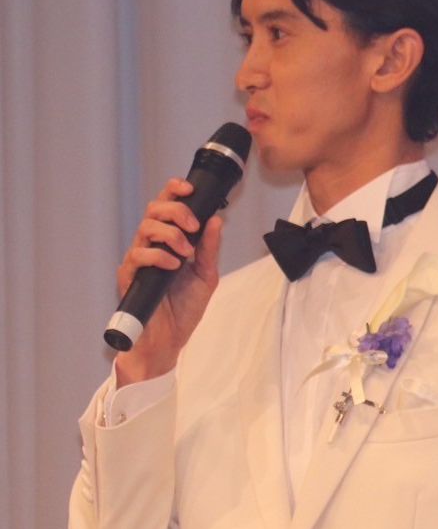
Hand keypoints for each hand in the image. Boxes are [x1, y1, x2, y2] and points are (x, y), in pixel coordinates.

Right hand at [114, 178, 223, 383]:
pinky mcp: (130, 275)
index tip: (189, 188)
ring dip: (170, 234)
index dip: (174, 191)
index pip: (166, 207)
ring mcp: (139, 259)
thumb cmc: (184, 308)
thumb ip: (210, 249)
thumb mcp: (206, 275)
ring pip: (145, 228)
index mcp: (169, 241)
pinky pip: (138, 255)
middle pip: (154, 210)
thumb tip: (217, 220)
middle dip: (176, 211)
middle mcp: (151, 245)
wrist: (170, 339)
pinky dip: (159, 256)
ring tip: (186, 252)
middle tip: (193, 227)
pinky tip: (173, 265)